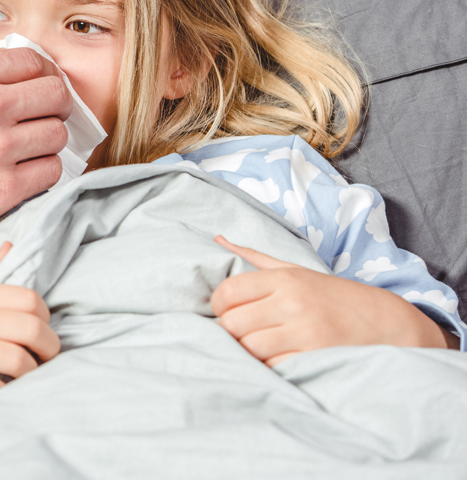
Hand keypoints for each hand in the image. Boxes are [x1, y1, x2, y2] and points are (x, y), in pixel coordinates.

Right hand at [0, 47, 71, 256]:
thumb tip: (7, 78)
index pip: (32, 60)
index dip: (43, 74)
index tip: (41, 88)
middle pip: (55, 94)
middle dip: (53, 106)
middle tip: (43, 118)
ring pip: (57, 134)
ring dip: (47, 142)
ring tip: (29, 150)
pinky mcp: (4, 188)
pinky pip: (51, 171)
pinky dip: (42, 172)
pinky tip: (25, 174)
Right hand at [0, 243, 60, 404]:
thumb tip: (11, 247)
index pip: (30, 300)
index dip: (45, 318)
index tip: (40, 331)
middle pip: (33, 330)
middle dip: (49, 349)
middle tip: (45, 359)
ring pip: (18, 362)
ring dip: (31, 374)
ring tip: (26, 378)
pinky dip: (4, 394)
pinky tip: (2, 392)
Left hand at [211, 235, 453, 366]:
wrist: (387, 323)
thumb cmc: (332, 296)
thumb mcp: (296, 270)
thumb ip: (254, 256)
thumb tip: (217, 238)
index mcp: (284, 279)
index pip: (226, 293)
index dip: (218, 306)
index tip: (226, 312)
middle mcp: (292, 303)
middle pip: (232, 324)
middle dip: (229, 332)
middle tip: (240, 333)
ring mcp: (305, 332)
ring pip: (249, 348)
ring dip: (248, 351)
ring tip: (258, 346)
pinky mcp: (315, 358)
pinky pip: (273, 366)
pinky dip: (269, 365)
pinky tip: (278, 358)